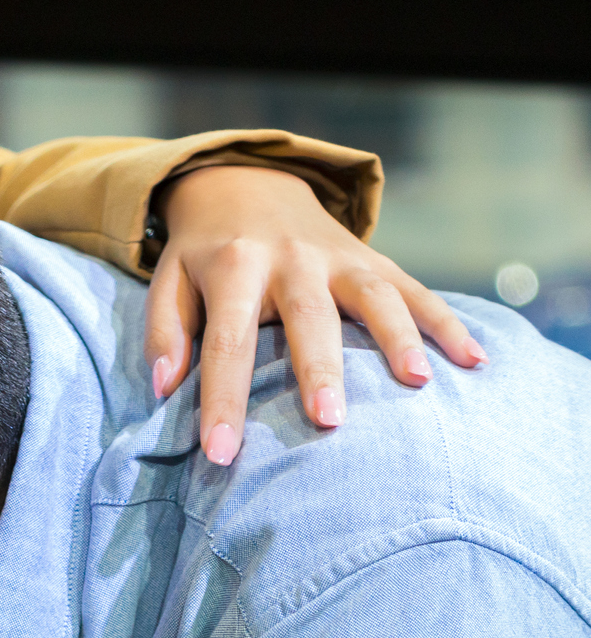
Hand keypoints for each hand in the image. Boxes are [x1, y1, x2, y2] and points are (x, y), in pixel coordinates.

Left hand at [148, 164, 484, 463]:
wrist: (247, 183)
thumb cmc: (203, 254)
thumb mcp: (168, 280)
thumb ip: (164, 331)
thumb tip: (164, 387)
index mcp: (234, 268)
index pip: (226, 343)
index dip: (223, 400)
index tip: (219, 454)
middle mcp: (292, 260)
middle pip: (308, 319)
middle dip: (320, 369)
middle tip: (329, 420)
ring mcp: (340, 257)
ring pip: (375, 297)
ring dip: (398, 338)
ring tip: (417, 384)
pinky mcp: (375, 260)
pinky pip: (417, 290)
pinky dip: (448, 323)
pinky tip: (473, 361)